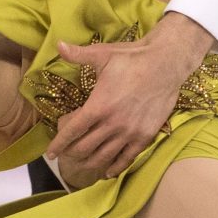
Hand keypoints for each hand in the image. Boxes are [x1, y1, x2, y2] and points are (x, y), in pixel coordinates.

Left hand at [44, 15, 212, 178]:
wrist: (166, 63)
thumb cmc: (132, 58)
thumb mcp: (102, 54)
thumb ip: (78, 54)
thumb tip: (58, 45)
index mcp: (98, 106)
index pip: (72, 132)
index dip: (59, 144)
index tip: (50, 153)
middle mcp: (112, 124)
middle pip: (84, 148)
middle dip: (71, 153)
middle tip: (66, 153)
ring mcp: (129, 133)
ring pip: (103, 157)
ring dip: (89, 162)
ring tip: (81, 163)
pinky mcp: (145, 136)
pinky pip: (127, 159)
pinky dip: (114, 168)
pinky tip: (107, 172)